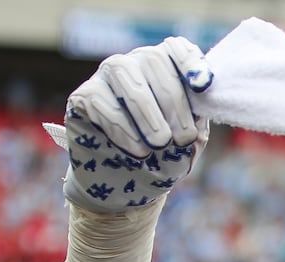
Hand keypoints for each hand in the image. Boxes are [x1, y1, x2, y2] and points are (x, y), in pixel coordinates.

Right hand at [58, 36, 212, 213]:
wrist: (128, 189)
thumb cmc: (164, 159)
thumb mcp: (190, 142)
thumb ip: (198, 118)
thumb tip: (202, 95)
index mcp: (168, 70)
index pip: (177, 49)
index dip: (190, 62)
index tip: (202, 86)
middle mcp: (136, 64)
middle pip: (154, 61)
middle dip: (173, 102)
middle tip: (183, 138)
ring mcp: (106, 78)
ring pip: (123, 73)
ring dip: (147, 112)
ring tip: (160, 144)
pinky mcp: (82, 97)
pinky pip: (100, 101)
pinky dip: (123, 129)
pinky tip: (136, 151)